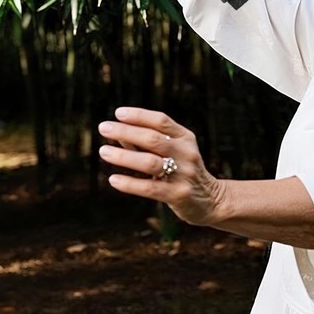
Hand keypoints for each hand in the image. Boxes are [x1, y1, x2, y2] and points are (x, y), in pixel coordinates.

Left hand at [98, 107, 226, 226]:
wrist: (210, 200)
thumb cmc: (181, 171)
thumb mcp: (171, 152)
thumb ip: (145, 143)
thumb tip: (118, 132)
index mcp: (185, 137)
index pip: (161, 120)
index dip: (139, 115)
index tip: (118, 112)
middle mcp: (186, 153)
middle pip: (153, 138)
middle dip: (126, 131)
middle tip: (103, 127)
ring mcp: (184, 174)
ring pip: (150, 162)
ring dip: (124, 156)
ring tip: (104, 151)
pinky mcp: (178, 195)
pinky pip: (150, 188)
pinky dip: (129, 183)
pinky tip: (113, 179)